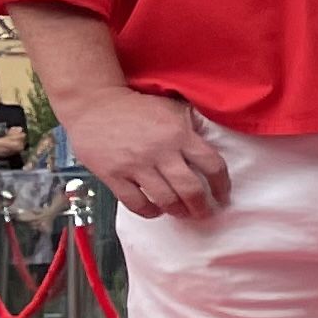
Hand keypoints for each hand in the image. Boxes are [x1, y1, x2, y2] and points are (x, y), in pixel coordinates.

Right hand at [53, 85, 230, 219]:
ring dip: (178, 211)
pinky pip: (136, 203)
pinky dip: (150, 212)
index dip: (222, 185)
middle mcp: (160, 151)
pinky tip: (156, 210)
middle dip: (202, 207)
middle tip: (204, 212)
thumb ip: (194, 127)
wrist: (94, 104)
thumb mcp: (173, 109)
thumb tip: (216, 144)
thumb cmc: (137, 107)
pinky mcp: (113, 175)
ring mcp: (135, 165)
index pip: (212, 165)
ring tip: (182, 212)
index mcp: (179, 134)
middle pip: (190, 189)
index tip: (223, 196)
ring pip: (165, 199)